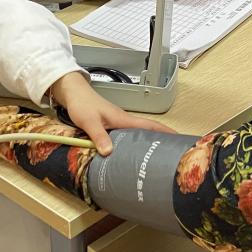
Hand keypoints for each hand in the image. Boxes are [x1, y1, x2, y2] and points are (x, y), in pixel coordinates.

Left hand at [49, 71, 171, 154]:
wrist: (72, 93)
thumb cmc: (82, 104)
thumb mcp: (89, 122)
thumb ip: (99, 136)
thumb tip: (109, 152)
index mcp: (123, 119)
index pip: (149, 125)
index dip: (165, 131)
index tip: (179, 139)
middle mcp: (124, 120)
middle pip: (147, 130)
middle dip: (160, 140)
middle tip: (170, 155)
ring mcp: (118, 123)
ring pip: (137, 133)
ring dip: (147, 142)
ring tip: (154, 158)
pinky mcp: (111, 125)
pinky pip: (127, 135)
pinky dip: (133, 142)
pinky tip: (130, 153)